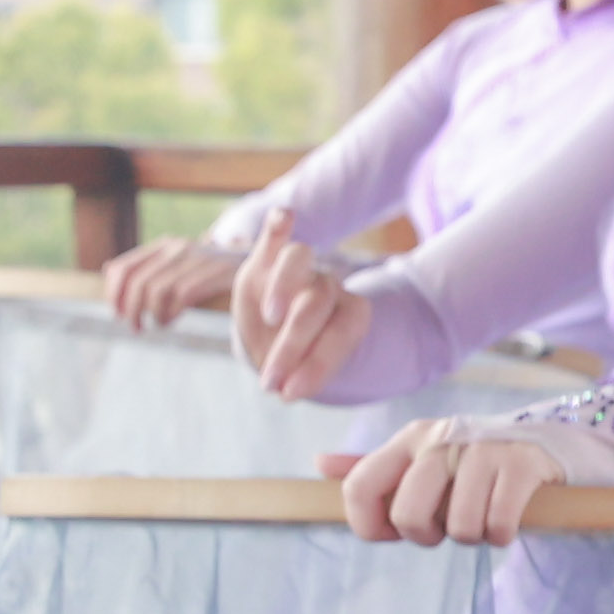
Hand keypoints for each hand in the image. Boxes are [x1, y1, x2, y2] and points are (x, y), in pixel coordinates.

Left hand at [101, 237, 237, 330]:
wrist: (263, 265)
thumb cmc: (214, 272)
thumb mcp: (180, 262)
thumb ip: (149, 265)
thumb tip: (109, 269)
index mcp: (165, 245)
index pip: (124, 267)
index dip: (113, 292)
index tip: (117, 313)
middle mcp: (178, 248)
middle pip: (138, 282)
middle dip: (131, 309)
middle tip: (135, 326)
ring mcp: (197, 260)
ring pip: (157, 291)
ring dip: (152, 315)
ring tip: (156, 325)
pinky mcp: (215, 274)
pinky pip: (181, 296)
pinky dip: (171, 313)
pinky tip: (172, 320)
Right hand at [234, 222, 375, 400]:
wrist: (276, 337)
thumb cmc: (297, 356)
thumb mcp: (303, 370)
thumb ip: (301, 371)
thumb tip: (286, 393)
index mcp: (348, 314)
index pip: (342, 332)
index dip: (319, 364)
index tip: (292, 395)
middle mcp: (327, 286)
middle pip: (316, 302)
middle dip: (292, 345)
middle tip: (269, 382)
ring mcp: (298, 270)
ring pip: (298, 261)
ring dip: (284, 287)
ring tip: (270, 318)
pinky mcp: (265, 259)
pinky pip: (275, 234)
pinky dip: (279, 226)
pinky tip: (284, 218)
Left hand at [329, 420, 568, 546]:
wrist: (551, 441)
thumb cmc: (476, 461)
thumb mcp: (424, 457)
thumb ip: (375, 466)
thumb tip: (320, 465)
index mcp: (411, 438)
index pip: (360, 487)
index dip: (369, 525)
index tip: (392, 534)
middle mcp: (441, 439)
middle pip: (408, 515)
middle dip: (426, 536)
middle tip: (446, 529)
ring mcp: (483, 450)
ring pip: (458, 526)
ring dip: (474, 536)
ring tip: (483, 519)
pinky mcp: (521, 465)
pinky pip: (497, 524)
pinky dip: (502, 535)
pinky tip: (507, 522)